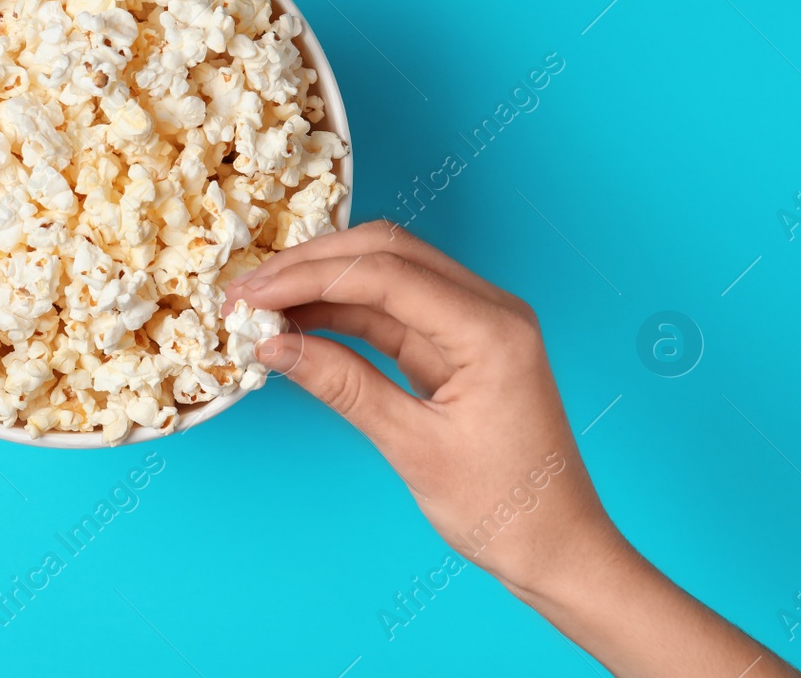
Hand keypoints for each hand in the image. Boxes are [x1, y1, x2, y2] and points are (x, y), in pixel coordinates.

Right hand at [229, 221, 800, 677]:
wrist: (557, 547)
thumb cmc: (502, 508)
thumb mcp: (413, 448)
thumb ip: (343, 386)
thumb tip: (273, 345)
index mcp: (491, 329)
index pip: (385, 273)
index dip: (309, 275)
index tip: (250, 293)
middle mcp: (488, 308)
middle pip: (385, 252)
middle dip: (309, 266)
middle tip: (244, 293)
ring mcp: (473, 322)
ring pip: (384, 273)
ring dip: (320, 285)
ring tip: (258, 308)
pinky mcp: (456, 343)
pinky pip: (390, 310)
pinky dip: (340, 312)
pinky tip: (296, 326)